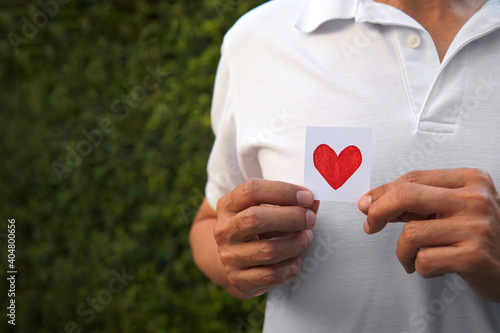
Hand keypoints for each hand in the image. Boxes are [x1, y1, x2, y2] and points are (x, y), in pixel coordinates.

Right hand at [214, 179, 318, 296]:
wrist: (238, 261)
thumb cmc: (259, 228)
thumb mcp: (267, 209)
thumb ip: (289, 203)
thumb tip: (313, 201)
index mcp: (227, 205)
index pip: (251, 190)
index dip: (283, 191)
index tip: (307, 196)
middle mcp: (223, 230)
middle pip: (255, 218)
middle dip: (291, 217)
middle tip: (310, 218)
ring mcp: (229, 257)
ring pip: (268, 250)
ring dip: (296, 243)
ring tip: (307, 238)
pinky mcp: (238, 279)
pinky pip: (271, 275)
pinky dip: (290, 267)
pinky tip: (296, 259)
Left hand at [358, 168, 499, 302]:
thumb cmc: (480, 236)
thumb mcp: (454, 209)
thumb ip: (418, 203)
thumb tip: (372, 203)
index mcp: (470, 180)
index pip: (413, 179)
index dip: (383, 192)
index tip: (366, 204)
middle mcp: (475, 199)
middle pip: (407, 196)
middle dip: (379, 211)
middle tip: (370, 226)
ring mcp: (476, 227)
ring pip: (411, 234)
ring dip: (404, 252)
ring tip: (415, 258)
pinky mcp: (474, 256)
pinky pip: (424, 260)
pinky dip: (419, 268)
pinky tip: (433, 269)